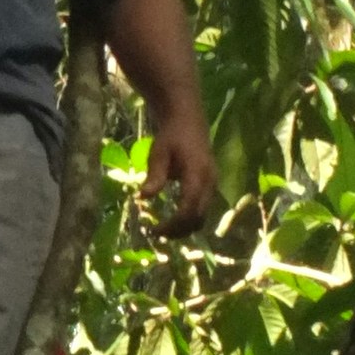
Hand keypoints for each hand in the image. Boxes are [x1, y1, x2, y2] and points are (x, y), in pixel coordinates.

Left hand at [138, 104, 218, 234]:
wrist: (187, 120)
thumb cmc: (171, 136)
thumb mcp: (158, 154)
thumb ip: (154, 176)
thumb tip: (142, 198)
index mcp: (197, 175)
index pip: (188, 209)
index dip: (173, 225)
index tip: (154, 230)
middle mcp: (210, 183)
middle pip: (198, 218)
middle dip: (178, 231)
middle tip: (156, 234)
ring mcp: (213, 185)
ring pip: (202, 217)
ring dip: (184, 228)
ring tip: (163, 230)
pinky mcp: (211, 186)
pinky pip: (203, 210)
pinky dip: (189, 219)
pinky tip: (173, 220)